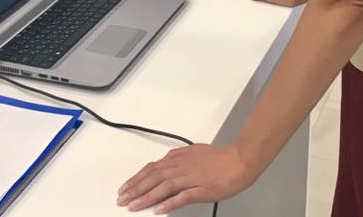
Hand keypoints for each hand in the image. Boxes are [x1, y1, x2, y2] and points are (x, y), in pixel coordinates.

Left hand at [117, 143, 255, 213]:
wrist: (240, 160)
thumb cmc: (220, 158)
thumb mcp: (194, 152)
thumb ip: (178, 158)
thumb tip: (163, 163)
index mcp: (179, 158)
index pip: (152, 168)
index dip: (136, 178)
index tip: (125, 188)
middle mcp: (182, 167)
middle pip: (154, 178)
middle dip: (135, 189)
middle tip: (122, 199)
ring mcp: (192, 178)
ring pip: (164, 187)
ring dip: (146, 197)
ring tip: (133, 206)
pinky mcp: (202, 190)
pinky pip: (183, 197)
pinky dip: (170, 203)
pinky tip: (159, 210)